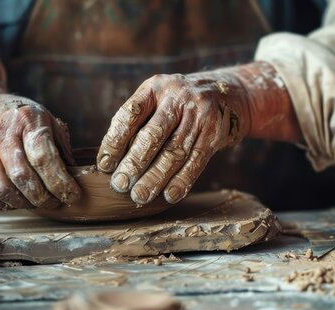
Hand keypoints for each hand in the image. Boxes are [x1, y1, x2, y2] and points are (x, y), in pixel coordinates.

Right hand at [0, 58, 79, 209]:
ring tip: (39, 203)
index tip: (73, 194)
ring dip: (26, 203)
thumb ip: (61, 148)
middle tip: (57, 202)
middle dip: (44, 197)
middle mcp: (0, 134)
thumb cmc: (24, 120)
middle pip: (22, 176)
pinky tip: (21, 200)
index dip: (60, 182)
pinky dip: (8, 203)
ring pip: (3, 189)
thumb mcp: (48, 122)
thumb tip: (76, 178)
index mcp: (26, 120)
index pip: (43, 157)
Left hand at [96, 71, 251, 204]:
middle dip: (134, 163)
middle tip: (120, 185)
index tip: (105, 165)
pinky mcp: (215, 132)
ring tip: (140, 195)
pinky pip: (196, 160)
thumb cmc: (180, 104)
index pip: (130, 114)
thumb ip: (138, 122)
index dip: (115, 141)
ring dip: (155, 177)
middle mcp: (177, 97)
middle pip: (152, 135)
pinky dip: (182, 180)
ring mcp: (199, 115)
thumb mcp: (159, 99)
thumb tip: (113, 162)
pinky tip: (169, 195)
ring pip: (174, 151)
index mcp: (155, 87)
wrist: (229, 92)